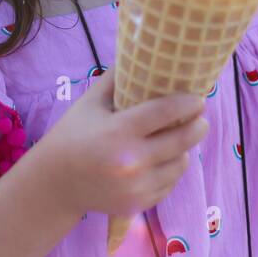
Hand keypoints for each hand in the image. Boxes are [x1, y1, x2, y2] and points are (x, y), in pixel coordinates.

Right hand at [37, 68, 208, 216]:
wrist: (55, 183)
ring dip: (185, 150)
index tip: (199, 98)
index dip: (187, 104)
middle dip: (198, 126)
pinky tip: (165, 160)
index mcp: (118, 131)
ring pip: (179, 164)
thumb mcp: (89, 103)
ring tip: (182, 139)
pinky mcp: (139, 203)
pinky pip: (169, 184)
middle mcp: (131, 160)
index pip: (164, 112)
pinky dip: (171, 170)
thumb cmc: (72, 136)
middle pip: (181, 140)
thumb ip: (114, 79)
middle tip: (202, 118)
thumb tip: (138, 53)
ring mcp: (137, 186)